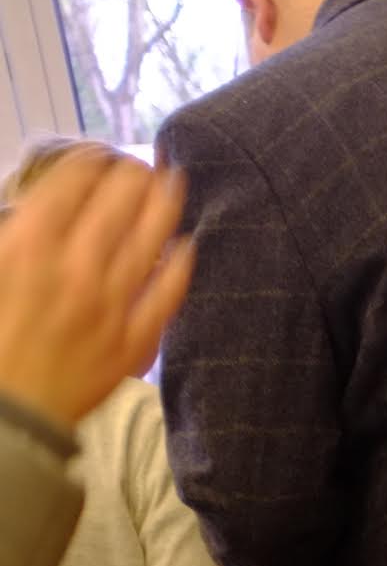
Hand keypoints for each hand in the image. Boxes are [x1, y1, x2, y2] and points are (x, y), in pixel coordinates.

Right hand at [0, 149, 191, 429]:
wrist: (7, 413)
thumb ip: (15, 237)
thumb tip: (38, 208)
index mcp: (26, 247)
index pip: (70, 186)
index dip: (90, 162)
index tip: (100, 153)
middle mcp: (73, 269)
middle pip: (115, 206)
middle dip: (132, 176)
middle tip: (142, 163)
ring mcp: (109, 305)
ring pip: (148, 242)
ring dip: (164, 207)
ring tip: (174, 182)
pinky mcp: (133, 340)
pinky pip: (167, 295)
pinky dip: (180, 266)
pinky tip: (189, 246)